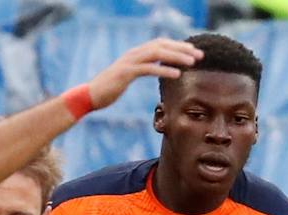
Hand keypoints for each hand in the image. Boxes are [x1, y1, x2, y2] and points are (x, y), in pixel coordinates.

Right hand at [87, 38, 202, 110]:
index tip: (192, 52)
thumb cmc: (106, 90)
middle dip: (182, 49)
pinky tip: (177, 74)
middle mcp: (133, 54)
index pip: (160, 44)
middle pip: (162, 45)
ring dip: (177, 57)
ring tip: (193, 63)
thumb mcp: (124, 78)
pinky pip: (149, 68)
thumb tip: (149, 70)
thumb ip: (137, 71)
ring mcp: (129, 62)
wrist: (88, 97)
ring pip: (158, 53)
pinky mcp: (126, 73)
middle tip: (199, 55)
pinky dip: (164, 69)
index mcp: (134, 54)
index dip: (177, 46)